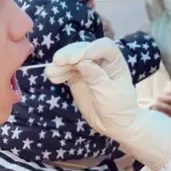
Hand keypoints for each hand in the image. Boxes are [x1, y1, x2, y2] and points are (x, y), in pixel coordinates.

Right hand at [47, 38, 170, 169]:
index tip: (76, 59)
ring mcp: (87, 67)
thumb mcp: (110, 94)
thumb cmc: (119, 108)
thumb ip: (97, 78)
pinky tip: (53, 77)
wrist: (114, 124)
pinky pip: (65, 70)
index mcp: (115, 60)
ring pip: (71, 58)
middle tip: (58, 61)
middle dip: (70, 53)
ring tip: (51, 73)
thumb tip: (82, 62)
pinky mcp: (76, 76)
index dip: (89, 49)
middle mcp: (100, 60)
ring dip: (60, 63)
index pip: (103, 47)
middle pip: (83, 49)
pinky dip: (57, 72)